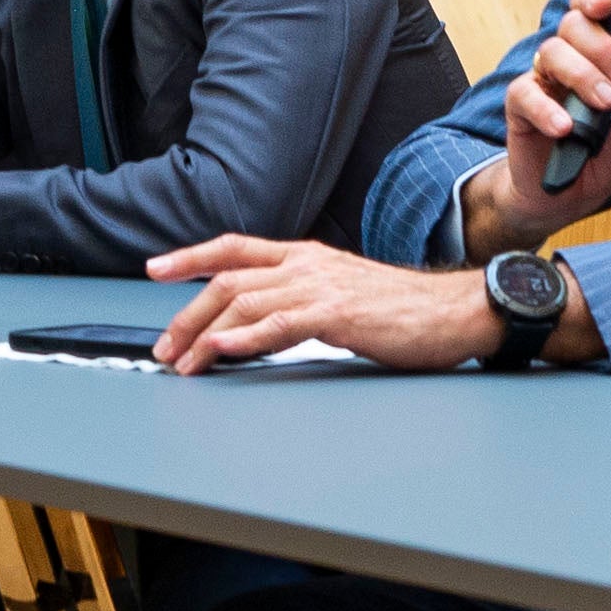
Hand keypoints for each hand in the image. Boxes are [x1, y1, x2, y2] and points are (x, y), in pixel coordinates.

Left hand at [146, 236, 517, 374]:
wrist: (454, 310)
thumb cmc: (404, 309)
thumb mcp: (343, 291)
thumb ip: (302, 299)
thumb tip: (263, 322)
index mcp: (307, 255)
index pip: (235, 247)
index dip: (190, 256)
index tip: (156, 269)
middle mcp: (307, 264)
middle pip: (227, 280)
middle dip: (187, 314)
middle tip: (165, 347)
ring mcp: (321, 287)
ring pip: (245, 302)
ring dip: (206, 335)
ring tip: (186, 362)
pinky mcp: (338, 314)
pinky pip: (279, 324)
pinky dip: (245, 338)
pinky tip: (224, 351)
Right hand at [456, 0, 610, 255]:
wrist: (571, 198)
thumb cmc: (607, 154)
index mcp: (597, 54)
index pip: (588, 10)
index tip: (607, 4)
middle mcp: (567, 60)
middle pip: (573, 25)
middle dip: (603, 46)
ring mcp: (542, 82)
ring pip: (551, 52)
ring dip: (583, 74)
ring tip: (605, 104)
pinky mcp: (519, 109)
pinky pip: (525, 93)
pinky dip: (547, 108)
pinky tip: (566, 127)